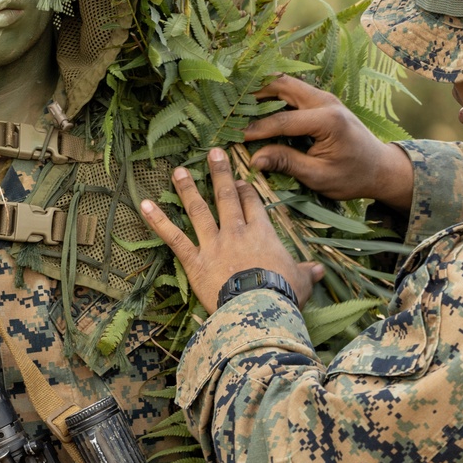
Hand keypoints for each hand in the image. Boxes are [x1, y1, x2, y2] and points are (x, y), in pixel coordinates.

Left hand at [140, 149, 322, 313]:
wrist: (259, 310)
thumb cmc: (282, 295)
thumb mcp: (301, 282)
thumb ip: (307, 272)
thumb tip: (320, 269)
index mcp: (262, 234)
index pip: (253, 205)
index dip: (245, 191)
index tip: (239, 181)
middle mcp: (236, 232)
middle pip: (226, 197)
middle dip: (220, 173)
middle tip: (213, 153)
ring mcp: (213, 243)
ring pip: (198, 210)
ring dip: (187, 189)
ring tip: (178, 171)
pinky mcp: (194, 259)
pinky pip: (173, 237)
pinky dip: (157, 220)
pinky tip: (143, 204)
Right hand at [245, 74, 413, 209]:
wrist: (381, 168)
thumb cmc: (353, 176)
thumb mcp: (319, 176)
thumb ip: (287, 163)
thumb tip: (255, 159)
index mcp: (328, 120)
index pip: (283, 120)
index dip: (257, 129)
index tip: (235, 136)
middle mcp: (326, 102)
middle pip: (282, 85)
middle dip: (254, 93)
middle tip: (231, 105)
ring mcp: (324, 98)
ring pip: (286, 84)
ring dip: (262, 91)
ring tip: (238, 103)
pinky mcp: (322, 102)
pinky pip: (292, 92)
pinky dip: (273, 96)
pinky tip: (257, 107)